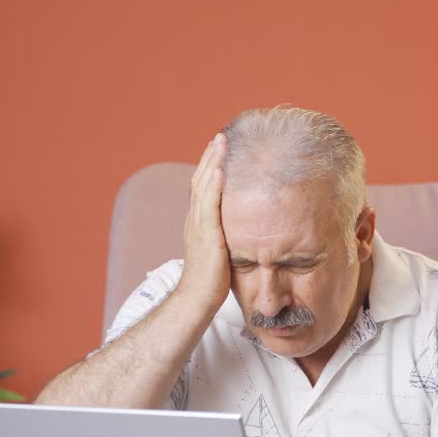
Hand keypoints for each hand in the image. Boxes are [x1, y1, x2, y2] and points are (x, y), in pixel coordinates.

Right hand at [179, 133, 230, 311]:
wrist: (197, 300)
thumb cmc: (211, 282)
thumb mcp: (220, 253)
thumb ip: (226, 237)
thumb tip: (242, 231)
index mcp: (198, 223)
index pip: (202, 188)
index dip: (210, 167)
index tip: (220, 149)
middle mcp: (194, 220)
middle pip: (200, 180)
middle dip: (210, 157)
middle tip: (221, 136)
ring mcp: (198, 226)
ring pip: (202, 186)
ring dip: (212, 162)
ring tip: (221, 142)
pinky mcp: (206, 235)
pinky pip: (208, 205)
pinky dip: (213, 185)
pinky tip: (221, 170)